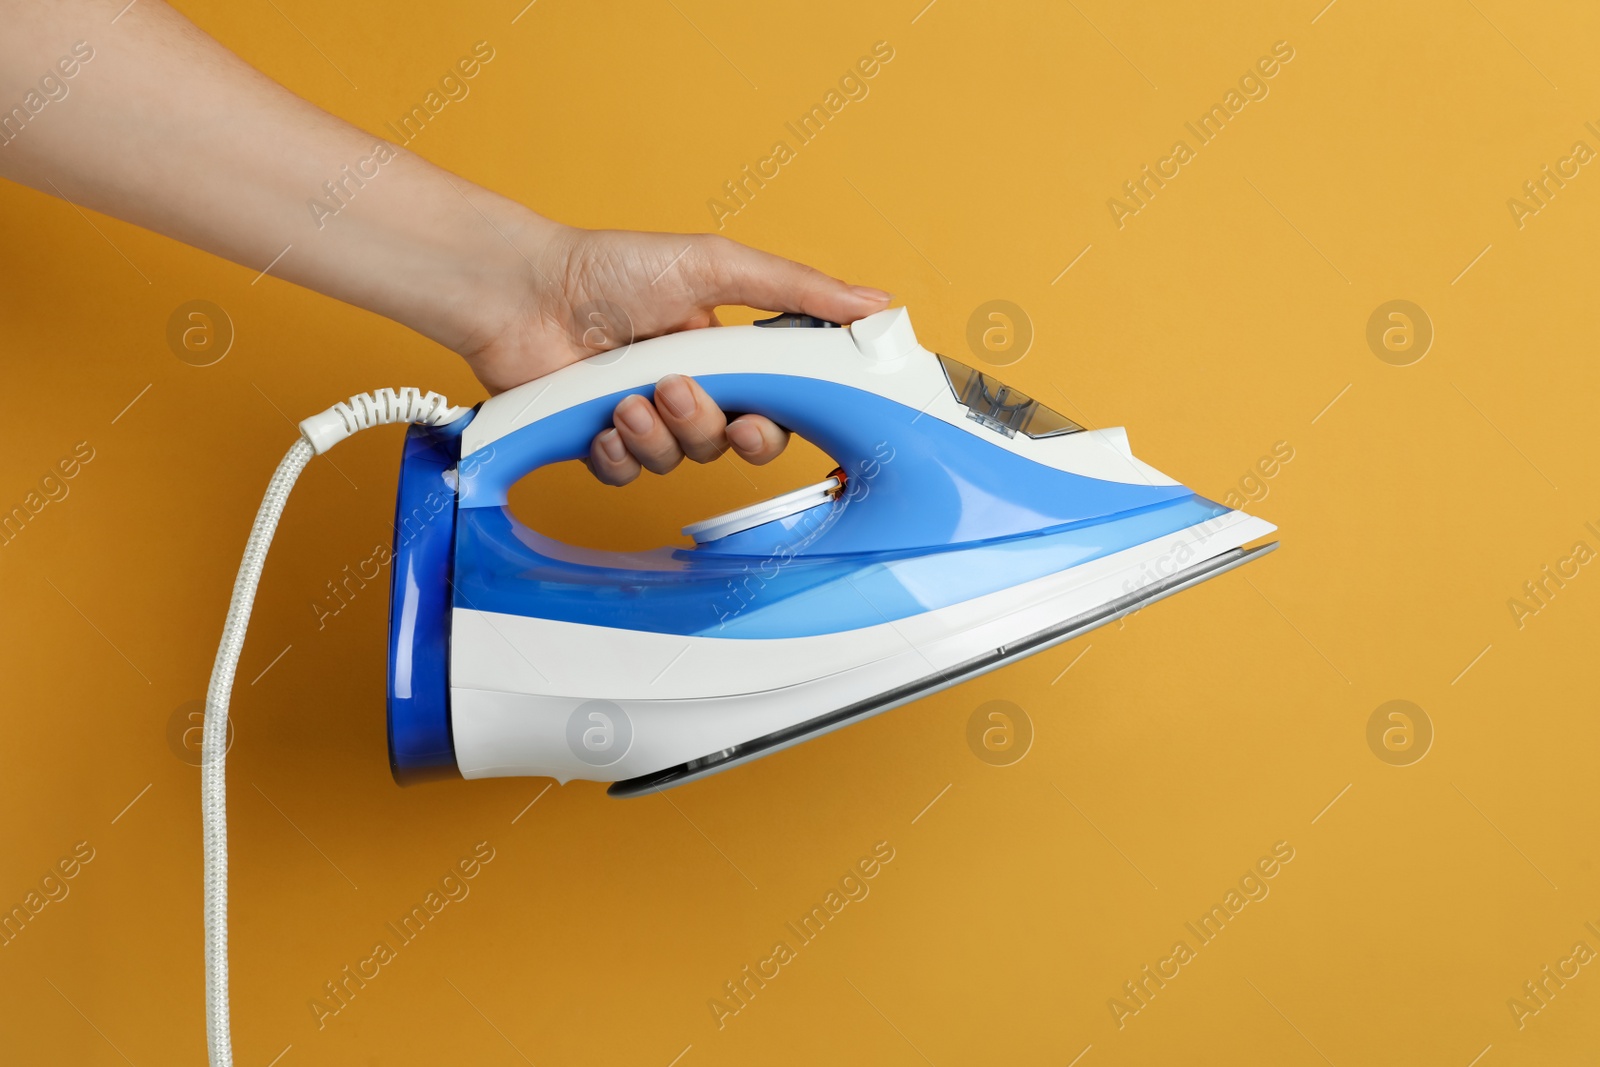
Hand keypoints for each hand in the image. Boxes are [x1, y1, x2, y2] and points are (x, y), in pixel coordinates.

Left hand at [458, 226, 891, 484]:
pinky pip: (627, 475)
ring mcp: (645, 418)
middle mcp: (690, 390)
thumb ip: (798, 289)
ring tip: (627, 394)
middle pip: (729, 445)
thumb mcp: (718, 265)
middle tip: (677, 391)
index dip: (773, 424)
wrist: (523, 293)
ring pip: (678, 462)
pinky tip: (601, 420)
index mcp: (727, 354)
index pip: (774, 408)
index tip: (762, 418)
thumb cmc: (612, 267)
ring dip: (656, 433)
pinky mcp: (600, 443)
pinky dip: (616, 452)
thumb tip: (873, 302)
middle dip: (707, 426)